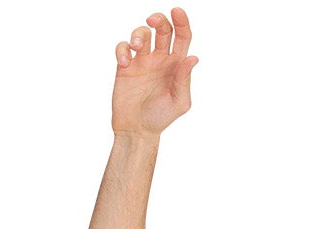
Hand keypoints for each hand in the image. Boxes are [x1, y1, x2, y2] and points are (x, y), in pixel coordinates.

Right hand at [112, 9, 196, 136]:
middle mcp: (160, 59)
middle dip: (159, 20)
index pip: (182, 37)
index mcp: (176, 65)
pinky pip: (123, 47)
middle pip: (162, 29)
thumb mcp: (179, 102)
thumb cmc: (161, 118)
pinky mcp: (126, 66)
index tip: (177, 11)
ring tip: (136, 47)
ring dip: (138, 34)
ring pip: (141, 34)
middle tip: (153, 21)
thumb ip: (184, 80)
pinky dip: (122, 49)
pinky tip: (124, 62)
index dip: (181, 22)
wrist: (137, 130)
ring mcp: (142, 61)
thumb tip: (193, 58)